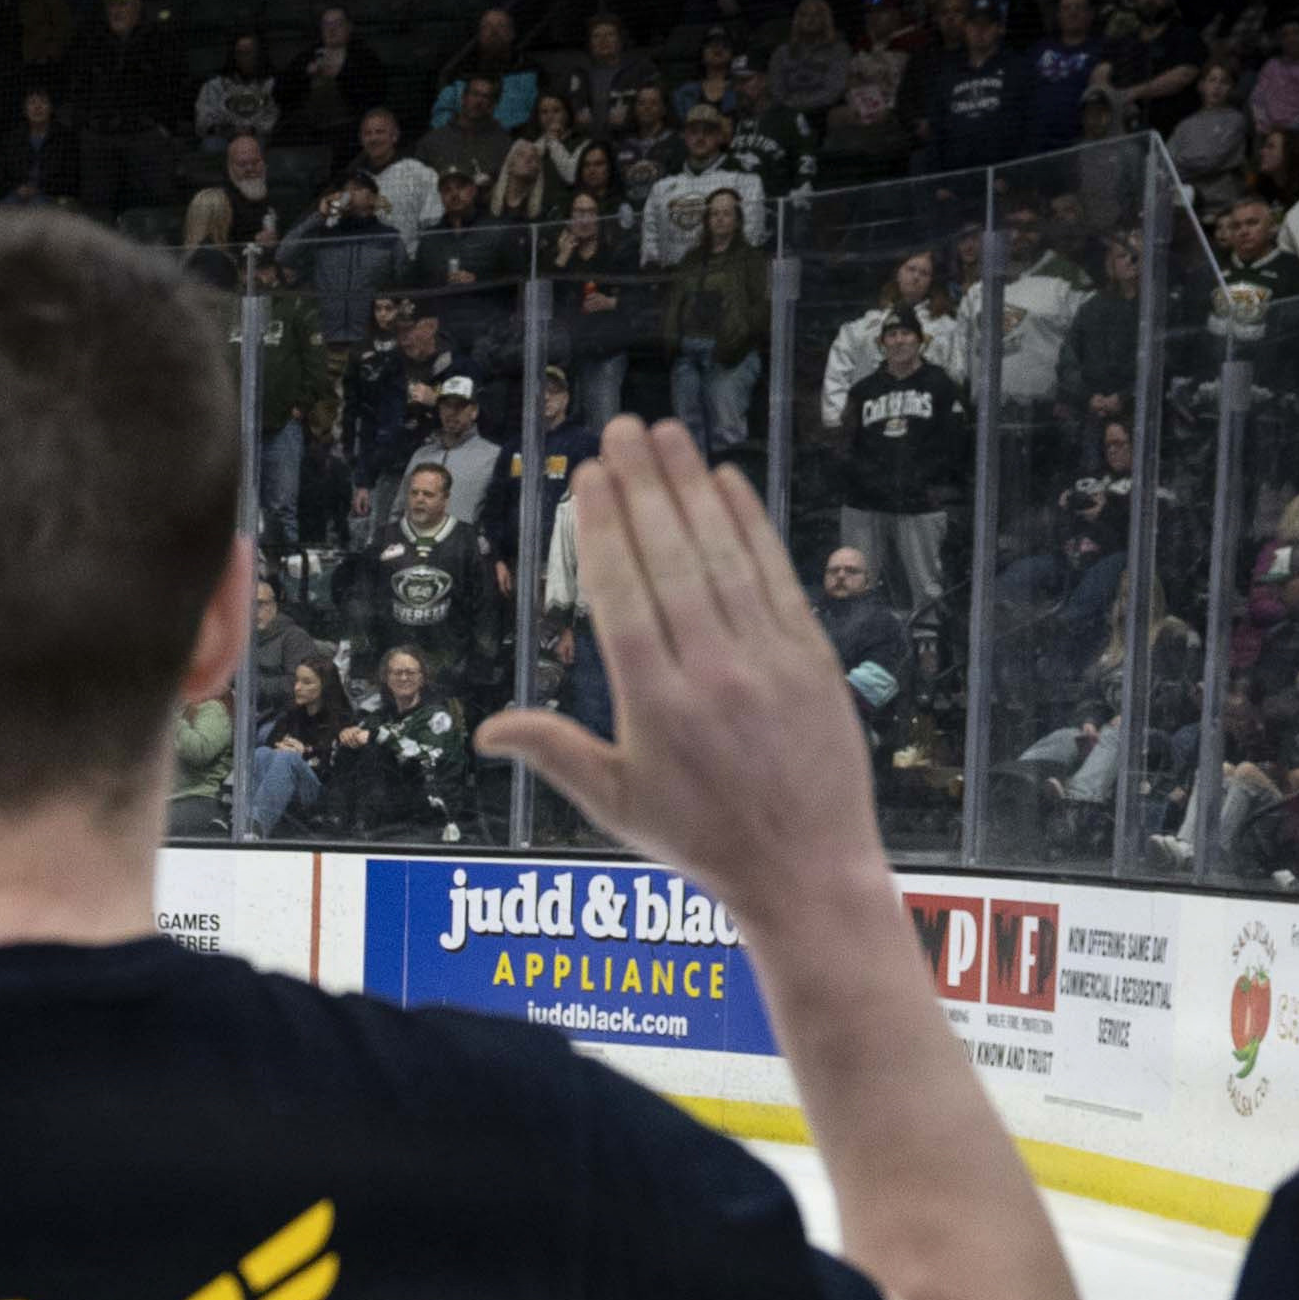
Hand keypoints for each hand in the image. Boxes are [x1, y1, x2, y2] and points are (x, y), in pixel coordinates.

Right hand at [474, 417, 894, 949]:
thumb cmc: (702, 841)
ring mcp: (766, 658)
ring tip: (669, 434)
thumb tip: (487, 730)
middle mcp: (711, 671)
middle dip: (645, 486)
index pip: (622, 595)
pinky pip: (774, 575)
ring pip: (722, 555)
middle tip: (623, 428)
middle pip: (670, 558)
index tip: (590, 475)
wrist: (805, 871)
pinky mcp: (811, 656)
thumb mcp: (615, 806)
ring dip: (694, 488)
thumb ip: (555, 752)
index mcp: (653, 705)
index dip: (605, 528)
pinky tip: (728, 483)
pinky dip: (751, 525)